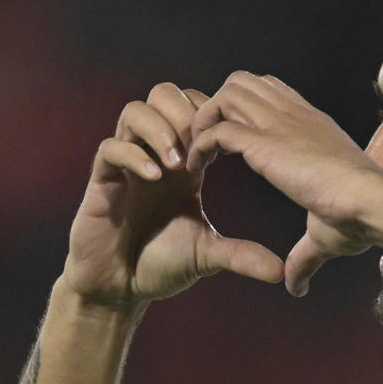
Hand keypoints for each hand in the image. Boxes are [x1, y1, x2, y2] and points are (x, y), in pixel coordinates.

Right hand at [64, 82, 284, 311]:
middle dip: (186, 113)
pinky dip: (134, 155)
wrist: (121, 287)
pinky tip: (156, 177)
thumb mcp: (208, 256)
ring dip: (162, 130)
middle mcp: (154, 155)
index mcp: (184, 164)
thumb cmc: (160, 265)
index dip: (212, 117)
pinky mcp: (102, 181)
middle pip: (164, 95)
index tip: (229, 145)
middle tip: (201, 147)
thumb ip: (242, 256)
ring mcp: (125, 165)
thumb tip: (281, 272)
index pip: (195, 109)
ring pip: (135, 111)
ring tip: (179, 164)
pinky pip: (110, 148)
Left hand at [188, 71, 382, 296]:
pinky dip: (199, 144)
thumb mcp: (324, 234)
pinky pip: (217, 128)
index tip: (231, 144)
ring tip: (196, 153)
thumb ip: (304, 256)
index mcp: (311, 125)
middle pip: (242, 82)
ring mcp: (279, 125)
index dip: (244, 110)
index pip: (270, 91)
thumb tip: (296, 287)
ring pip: (225, 94)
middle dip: (217, 107)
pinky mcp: (265, 142)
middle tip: (207, 145)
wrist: (372, 203)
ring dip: (204, 120)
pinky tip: (194, 168)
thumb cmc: (359, 219)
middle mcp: (294, 116)